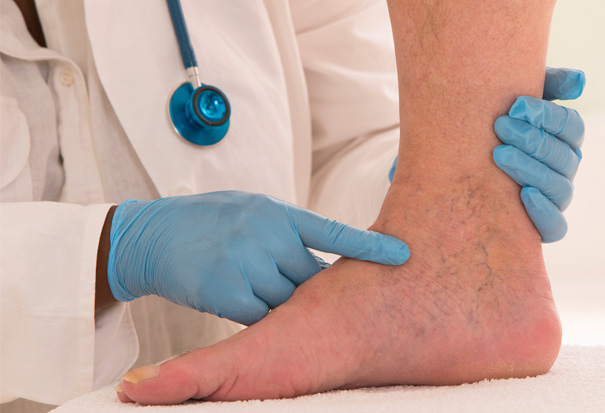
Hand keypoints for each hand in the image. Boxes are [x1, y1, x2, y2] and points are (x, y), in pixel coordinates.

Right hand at [107, 191, 409, 324]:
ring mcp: (246, 264)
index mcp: (276, 212)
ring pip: (288, 302)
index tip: (404, 254)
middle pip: (311, 278)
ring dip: (278, 301)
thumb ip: (283, 229)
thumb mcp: (249, 210)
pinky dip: (255, 314)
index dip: (371, 245)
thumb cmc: (205, 221)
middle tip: (286, 281)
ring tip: (248, 281)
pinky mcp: (226, 293)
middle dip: (305, 286)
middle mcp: (266, 235)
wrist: (151, 235)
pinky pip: (261, 317)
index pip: (334, 231)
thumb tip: (318, 254)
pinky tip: (234, 295)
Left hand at [389, 67, 585, 242]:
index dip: (549, 116)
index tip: (516, 105)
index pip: (571, 128)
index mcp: (559, 140)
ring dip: (532, 169)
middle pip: (565, 156)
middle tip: (500, 125)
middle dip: (533, 139)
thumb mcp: (504, 102)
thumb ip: (541, 86)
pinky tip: (523, 194)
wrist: (448, 161)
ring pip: (560, 188)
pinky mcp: (537, 228)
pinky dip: (544, 212)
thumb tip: (577, 83)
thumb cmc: (481, 129)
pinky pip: (554, 227)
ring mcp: (551, 200)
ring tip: (499, 154)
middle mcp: (561, 171)